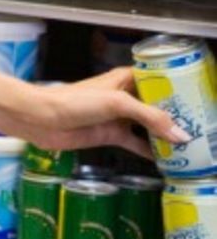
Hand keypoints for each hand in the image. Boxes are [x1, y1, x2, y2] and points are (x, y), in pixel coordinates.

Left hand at [13, 68, 190, 158]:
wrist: (41, 119)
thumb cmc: (72, 101)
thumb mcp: (117, 103)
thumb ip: (149, 117)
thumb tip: (179, 134)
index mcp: (126, 79)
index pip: (159, 81)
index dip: (177, 89)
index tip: (196, 100)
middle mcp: (124, 96)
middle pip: (156, 105)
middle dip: (175, 115)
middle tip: (197, 126)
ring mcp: (117, 117)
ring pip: (148, 126)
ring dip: (164, 135)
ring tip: (187, 144)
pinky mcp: (109, 134)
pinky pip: (135, 144)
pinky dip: (149, 151)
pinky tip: (165, 159)